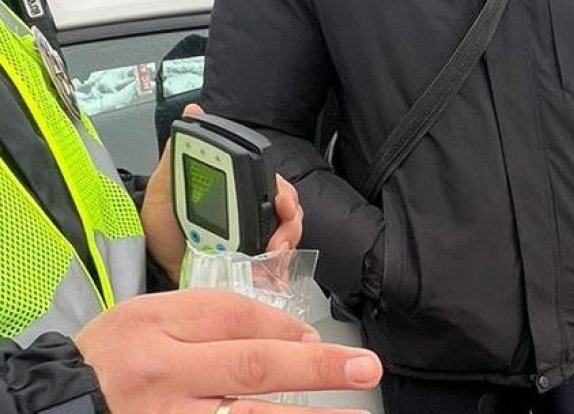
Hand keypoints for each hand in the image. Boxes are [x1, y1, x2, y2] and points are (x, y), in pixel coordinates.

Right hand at [77, 290, 380, 413]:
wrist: (61, 403)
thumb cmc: (114, 356)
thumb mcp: (153, 316)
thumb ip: (219, 317)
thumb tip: (297, 334)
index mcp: (158, 327)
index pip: (237, 317)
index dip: (287, 326)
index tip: (320, 336)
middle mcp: (165, 376)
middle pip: (253, 368)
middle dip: (315, 367)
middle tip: (364, 369)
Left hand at [142, 104, 304, 281]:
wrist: (151, 266)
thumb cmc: (159, 226)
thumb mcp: (164, 187)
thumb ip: (179, 153)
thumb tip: (193, 113)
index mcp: (235, 191)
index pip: (271, 185)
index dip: (284, 194)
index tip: (283, 204)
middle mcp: (249, 213)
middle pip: (289, 212)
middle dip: (291, 223)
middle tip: (280, 238)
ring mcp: (253, 240)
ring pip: (288, 237)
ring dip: (286, 245)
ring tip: (272, 256)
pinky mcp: (251, 266)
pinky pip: (276, 265)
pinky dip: (278, 268)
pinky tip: (267, 271)